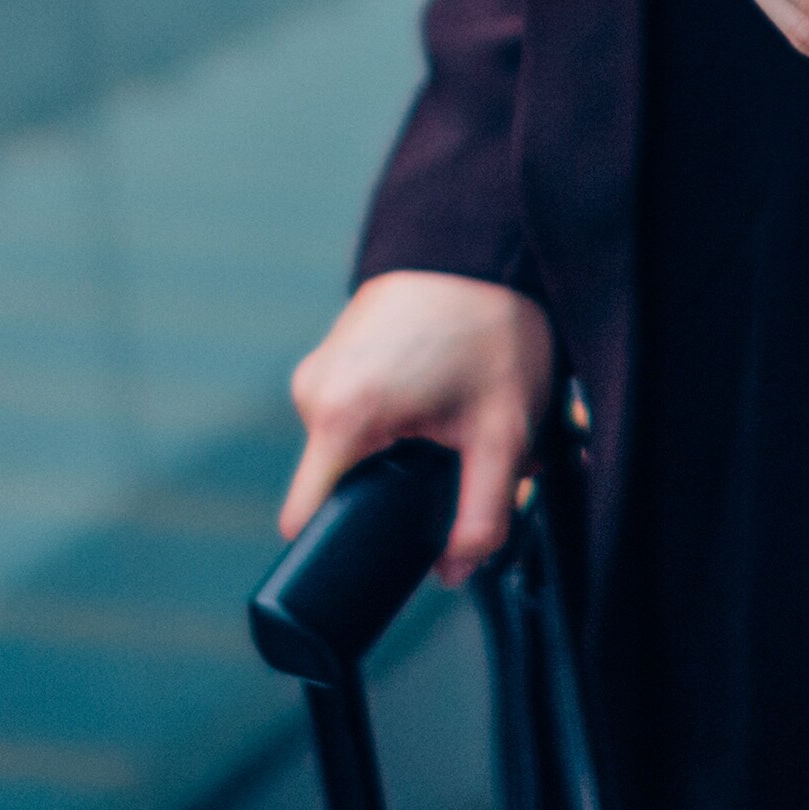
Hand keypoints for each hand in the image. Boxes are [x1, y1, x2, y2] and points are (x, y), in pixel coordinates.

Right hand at [285, 270, 556, 580]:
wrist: (484, 238)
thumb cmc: (493, 328)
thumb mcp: (503, 434)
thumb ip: (483, 518)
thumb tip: (454, 570)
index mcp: (341, 415)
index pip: (305, 520)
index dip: (342, 549)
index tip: (385, 552)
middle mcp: (313, 390)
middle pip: (339, 486)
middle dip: (394, 491)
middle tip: (455, 460)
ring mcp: (318, 367)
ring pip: (348, 448)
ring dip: (398, 451)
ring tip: (453, 417)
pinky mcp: (332, 352)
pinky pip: (350, 412)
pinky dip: (391, 419)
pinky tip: (437, 393)